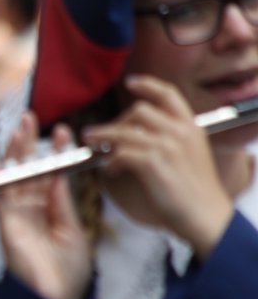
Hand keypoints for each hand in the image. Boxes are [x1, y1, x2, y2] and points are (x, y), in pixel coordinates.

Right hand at [0, 112, 91, 298]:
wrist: (56, 298)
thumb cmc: (68, 271)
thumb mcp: (72, 231)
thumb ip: (62, 202)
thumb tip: (59, 172)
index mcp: (51, 210)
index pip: (51, 174)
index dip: (55, 153)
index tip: (63, 131)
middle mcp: (31, 209)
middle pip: (28, 169)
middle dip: (29, 144)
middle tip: (31, 118)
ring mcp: (16, 215)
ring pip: (13, 177)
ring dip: (14, 154)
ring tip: (18, 129)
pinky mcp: (5, 225)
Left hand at [80, 74, 233, 258]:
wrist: (207, 217)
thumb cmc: (197, 191)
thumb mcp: (193, 154)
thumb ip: (172, 138)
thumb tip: (139, 132)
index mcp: (191, 127)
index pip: (168, 94)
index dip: (148, 84)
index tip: (131, 82)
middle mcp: (180, 132)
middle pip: (139, 111)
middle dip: (117, 121)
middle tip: (103, 134)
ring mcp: (166, 146)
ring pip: (123, 131)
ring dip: (103, 136)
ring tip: (91, 142)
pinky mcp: (152, 163)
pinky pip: (120, 154)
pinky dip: (111, 161)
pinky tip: (111, 171)